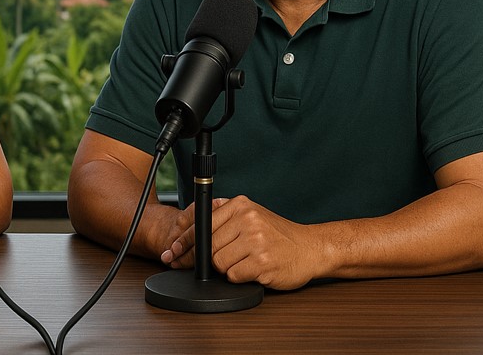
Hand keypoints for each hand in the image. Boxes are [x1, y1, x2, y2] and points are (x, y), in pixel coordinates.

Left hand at [164, 196, 318, 289]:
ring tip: (242, 262)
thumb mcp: (250, 214)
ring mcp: (255, 240)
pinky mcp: (262, 262)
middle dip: (204, 259)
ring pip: (218, 262)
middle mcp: (247, 219)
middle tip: (209, 263)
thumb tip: (185, 227)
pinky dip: (239, 277)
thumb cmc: (278, 235)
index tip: (172, 250)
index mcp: (240, 205)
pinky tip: (251, 270)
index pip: (200, 223)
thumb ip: (222, 216)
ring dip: (226, 268)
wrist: (310, 248)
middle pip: (206, 245)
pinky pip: (233, 275)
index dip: (182, 240)